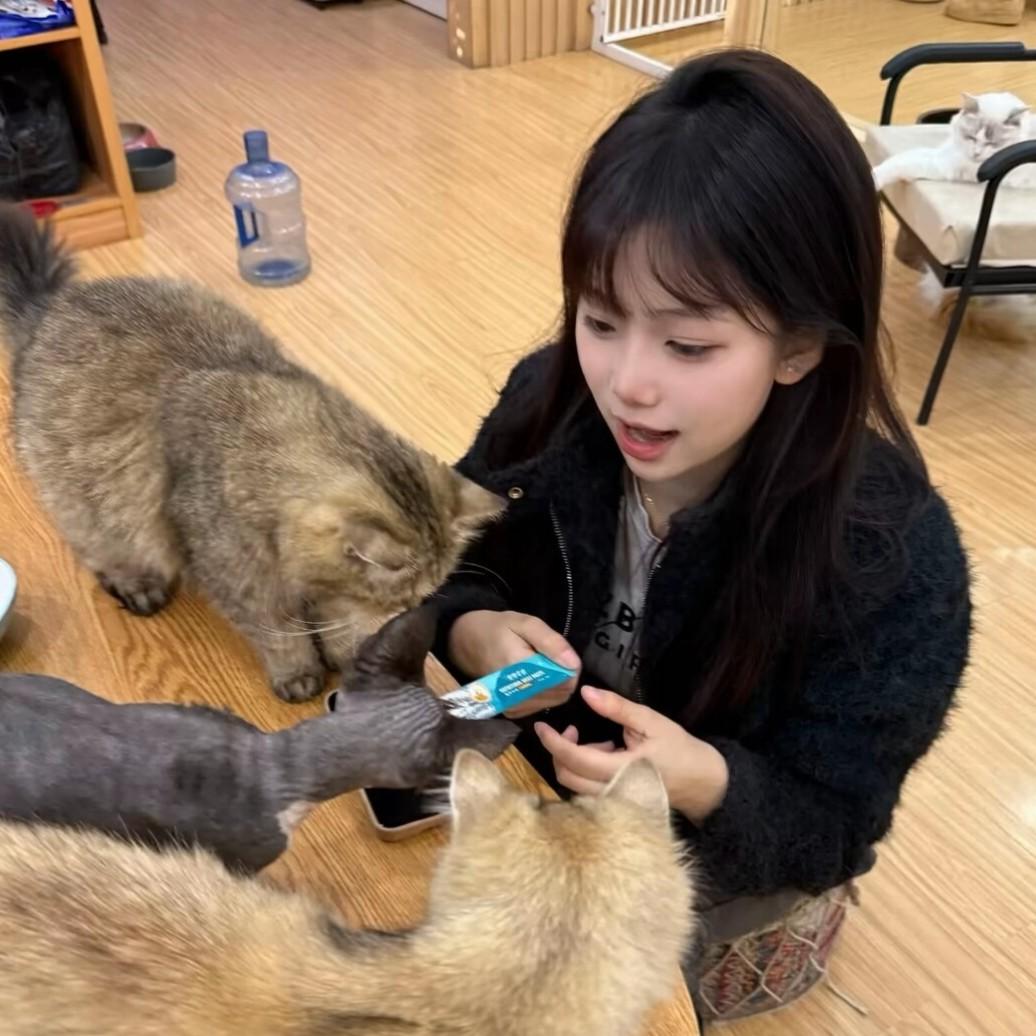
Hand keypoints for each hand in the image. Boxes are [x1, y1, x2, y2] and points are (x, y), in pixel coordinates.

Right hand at [448, 610, 579, 717]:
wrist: (468, 644)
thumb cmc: (498, 629)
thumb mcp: (525, 623)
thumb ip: (551, 643)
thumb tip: (573, 665)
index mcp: (517, 668)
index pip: (562, 680)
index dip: (569, 667)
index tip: (561, 653)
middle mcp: (514, 694)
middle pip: (560, 692)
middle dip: (564, 675)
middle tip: (552, 656)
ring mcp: (513, 706)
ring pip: (555, 700)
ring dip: (557, 684)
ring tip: (543, 665)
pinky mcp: (512, 712)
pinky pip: (543, 704)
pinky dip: (547, 692)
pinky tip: (536, 677)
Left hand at [534, 686, 728, 822]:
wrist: (704, 784)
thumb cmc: (679, 750)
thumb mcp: (651, 721)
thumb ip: (617, 708)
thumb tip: (586, 692)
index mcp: (620, 770)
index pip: (573, 759)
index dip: (552, 741)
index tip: (540, 725)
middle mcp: (611, 792)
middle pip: (566, 776)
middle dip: (560, 750)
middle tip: (573, 729)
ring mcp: (612, 802)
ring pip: (573, 785)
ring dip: (573, 761)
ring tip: (599, 741)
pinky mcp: (615, 805)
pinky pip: (586, 789)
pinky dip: (585, 770)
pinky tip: (607, 755)